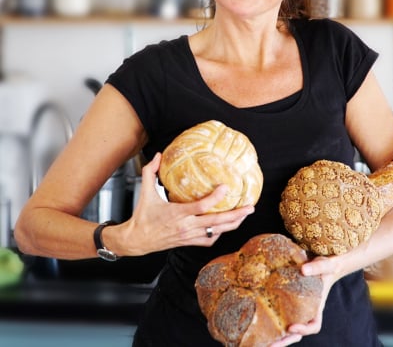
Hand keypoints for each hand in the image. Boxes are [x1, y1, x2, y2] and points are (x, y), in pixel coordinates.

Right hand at [119, 152, 254, 255]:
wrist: (136, 241)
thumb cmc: (142, 216)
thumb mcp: (144, 192)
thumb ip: (150, 172)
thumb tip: (157, 155)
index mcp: (177, 214)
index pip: (201, 207)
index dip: (215, 198)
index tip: (226, 187)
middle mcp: (186, 227)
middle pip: (216, 222)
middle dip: (236, 215)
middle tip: (250, 207)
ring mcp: (189, 236)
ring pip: (216, 232)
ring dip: (232, 224)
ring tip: (245, 215)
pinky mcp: (188, 242)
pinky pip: (209, 240)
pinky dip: (219, 233)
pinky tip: (226, 226)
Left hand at [270, 256, 339, 344]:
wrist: (323, 262)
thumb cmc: (327, 266)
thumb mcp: (325, 265)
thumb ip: (317, 267)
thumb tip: (303, 270)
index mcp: (317, 306)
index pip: (313, 325)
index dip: (303, 329)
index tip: (291, 327)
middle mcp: (307, 310)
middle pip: (298, 332)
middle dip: (285, 340)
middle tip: (271, 345)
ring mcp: (297, 307)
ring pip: (289, 327)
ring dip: (278, 336)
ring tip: (264, 343)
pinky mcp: (288, 300)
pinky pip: (282, 314)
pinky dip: (274, 321)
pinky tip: (261, 322)